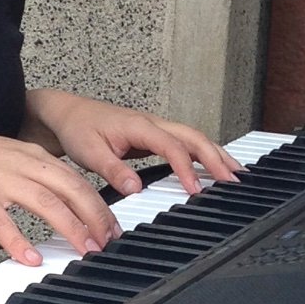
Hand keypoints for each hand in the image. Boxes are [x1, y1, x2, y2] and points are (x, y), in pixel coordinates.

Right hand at [0, 125, 119, 265]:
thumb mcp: (9, 158)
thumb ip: (37, 176)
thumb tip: (64, 201)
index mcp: (32, 155)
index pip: (76, 179)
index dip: (99, 204)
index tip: (112, 227)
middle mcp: (21, 164)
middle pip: (70, 188)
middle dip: (94, 217)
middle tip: (106, 242)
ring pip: (46, 202)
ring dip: (70, 228)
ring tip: (84, 250)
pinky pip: (2, 221)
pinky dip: (19, 241)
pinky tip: (31, 258)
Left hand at [25, 89, 238, 198]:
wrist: (68, 114)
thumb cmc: (78, 129)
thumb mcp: (89, 153)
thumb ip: (113, 171)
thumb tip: (135, 189)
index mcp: (140, 126)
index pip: (172, 146)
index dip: (186, 168)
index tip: (195, 190)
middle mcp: (153, 123)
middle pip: (194, 137)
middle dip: (216, 158)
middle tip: (233, 181)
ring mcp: (157, 128)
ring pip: (194, 137)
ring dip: (216, 154)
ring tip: (236, 175)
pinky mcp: (155, 136)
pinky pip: (186, 143)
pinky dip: (204, 154)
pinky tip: (214, 167)